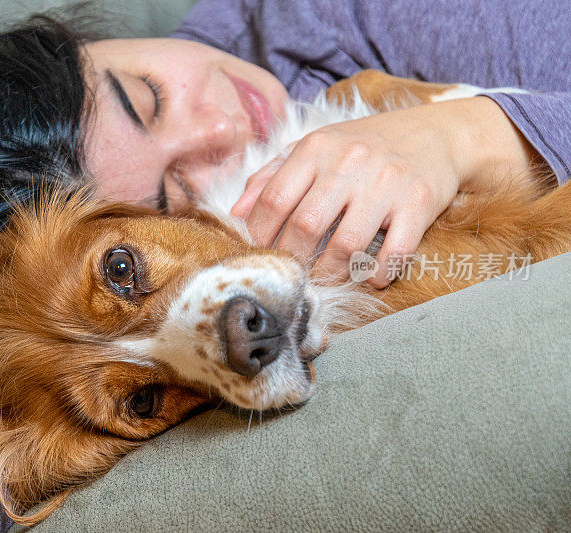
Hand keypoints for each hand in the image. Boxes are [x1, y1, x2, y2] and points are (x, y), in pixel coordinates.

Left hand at [230, 97, 539, 286]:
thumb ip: (271, 176)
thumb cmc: (364, 145)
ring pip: (346, 245)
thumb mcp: (315, 147)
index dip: (262, 234)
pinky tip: (369, 276)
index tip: (264, 251)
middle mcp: (350, 162)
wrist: (437, 134)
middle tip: (295, 270)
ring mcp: (386, 183)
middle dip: (294, 258)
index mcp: (317, 148)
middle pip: (305, 227)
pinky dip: (377, 274)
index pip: (273, 200)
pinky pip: (393, 253)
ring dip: (332, 273)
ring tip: (326, 276)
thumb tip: (236, 212)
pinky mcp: (419, 204)